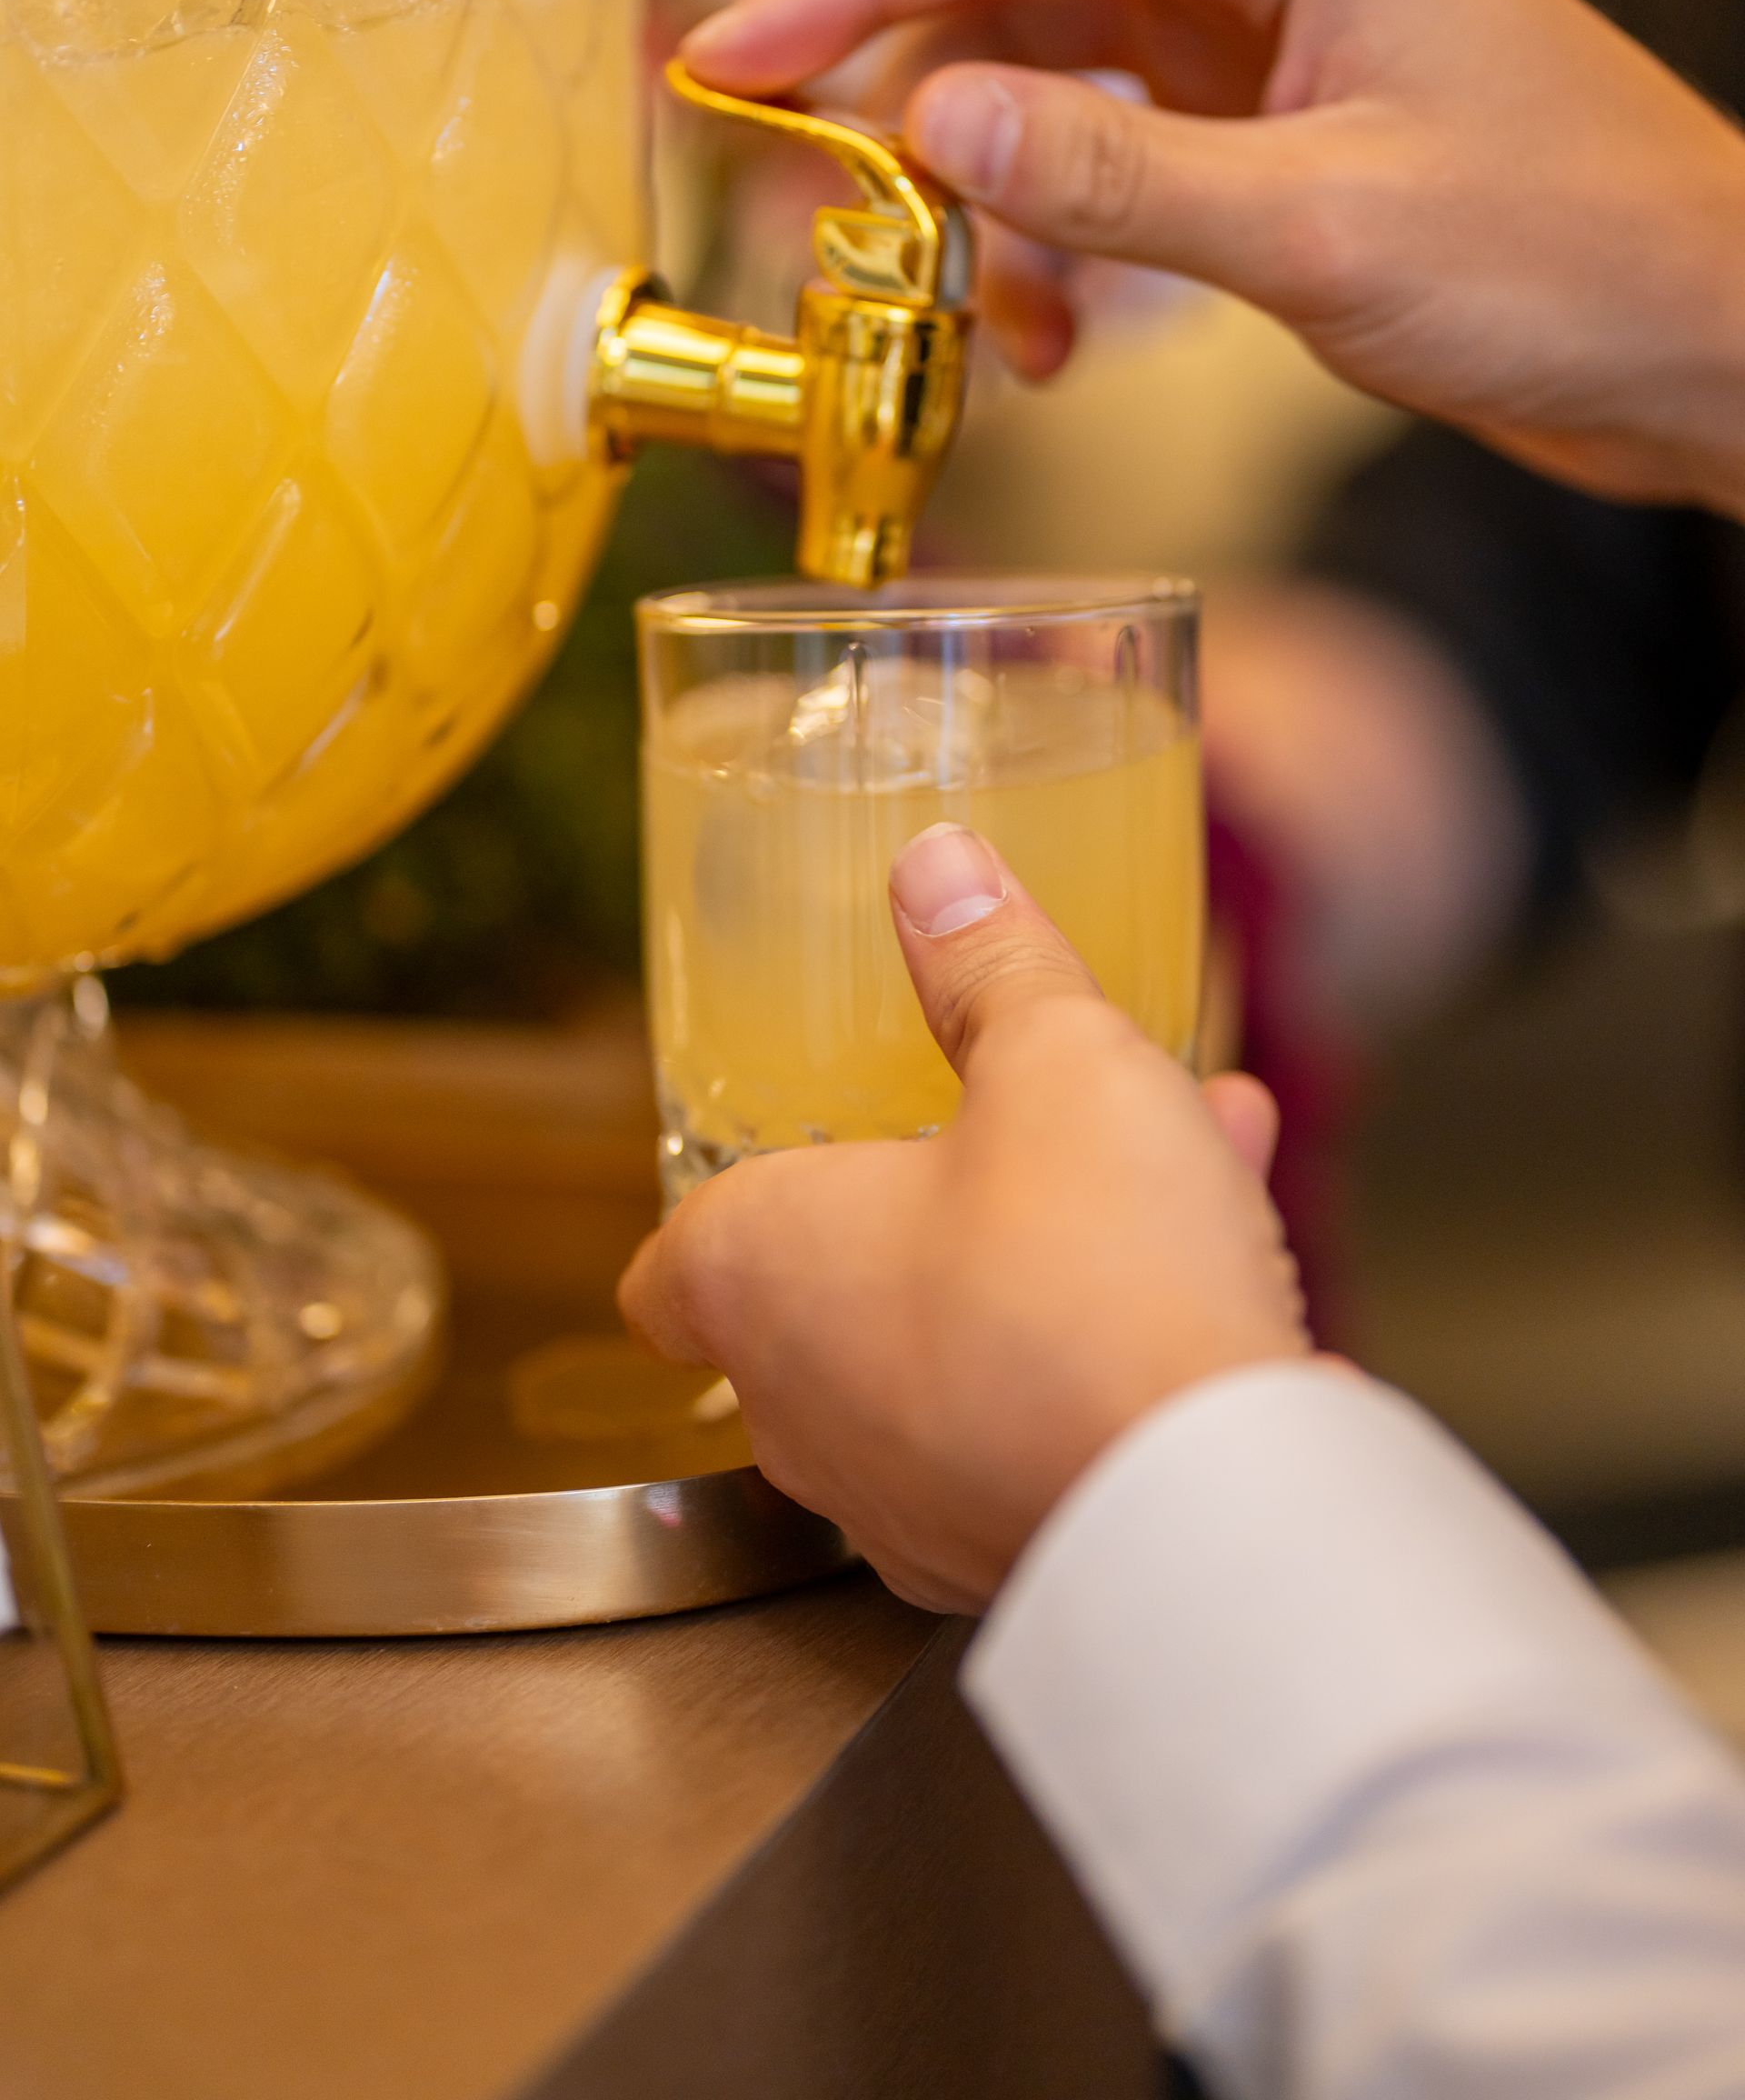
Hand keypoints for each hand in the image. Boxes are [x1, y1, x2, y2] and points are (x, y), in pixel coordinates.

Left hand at [619, 823, 1309, 1613]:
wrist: (1214, 1509)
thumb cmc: (1090, 1278)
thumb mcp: (1057, 1064)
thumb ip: (992, 964)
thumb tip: (936, 867)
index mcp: (761, 1279)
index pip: (671, 1269)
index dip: (717, 1213)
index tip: (781, 1163)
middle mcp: (805, 1412)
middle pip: (833, 1293)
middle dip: (940, 1197)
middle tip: (1024, 1128)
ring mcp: (906, 1503)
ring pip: (963, 1346)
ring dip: (1051, 1252)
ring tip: (1182, 1151)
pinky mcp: (1016, 1554)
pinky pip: (1045, 1422)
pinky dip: (1109, 1347)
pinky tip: (1238, 1268)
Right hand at [682, 0, 1744, 516]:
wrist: (1694, 337)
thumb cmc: (1566, 257)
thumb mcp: (1324, 229)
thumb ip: (1116, 181)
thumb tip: (928, 129)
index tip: (725, 65)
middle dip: (867, 27)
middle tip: (758, 127)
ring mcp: (1240, 10)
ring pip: (1021, 40)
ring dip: (964, 170)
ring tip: (962, 306)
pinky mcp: (1243, 100)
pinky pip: (1084, 135)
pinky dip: (1042, 228)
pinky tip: (1051, 334)